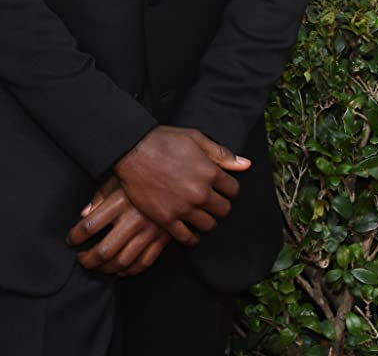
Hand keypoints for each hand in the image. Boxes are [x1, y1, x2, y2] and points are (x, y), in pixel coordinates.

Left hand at [66, 175, 171, 275]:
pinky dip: (130, 270)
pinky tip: (121, 269)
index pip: (90, 225)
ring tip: (98, 266)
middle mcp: (133, 219)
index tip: (71, 239)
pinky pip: (144, 262)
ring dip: (106, 269)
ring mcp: (149, 231)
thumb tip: (83, 214)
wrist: (177, 175)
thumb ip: (100, 196)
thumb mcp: (119, 178)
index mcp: (120, 201)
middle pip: (105, 251)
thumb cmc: (142, 176)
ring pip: (122, 261)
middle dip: (89, 260)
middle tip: (81, 260)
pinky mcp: (162, 238)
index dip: (76, 236)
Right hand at [112, 126, 250, 245]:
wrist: (131, 149)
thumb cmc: (163, 140)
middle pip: (223, 210)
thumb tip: (246, 165)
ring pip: (208, 225)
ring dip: (207, 220)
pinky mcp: (166, 219)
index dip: (228, 188)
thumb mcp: (195, 138)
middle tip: (210, 200)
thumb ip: (221, 153)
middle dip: (220, 205)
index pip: (233, 190)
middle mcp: (199, 192)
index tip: (221, 188)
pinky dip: (191, 237)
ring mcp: (183, 208)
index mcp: (209, 171)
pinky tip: (189, 230)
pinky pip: (187, 238)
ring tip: (199, 212)